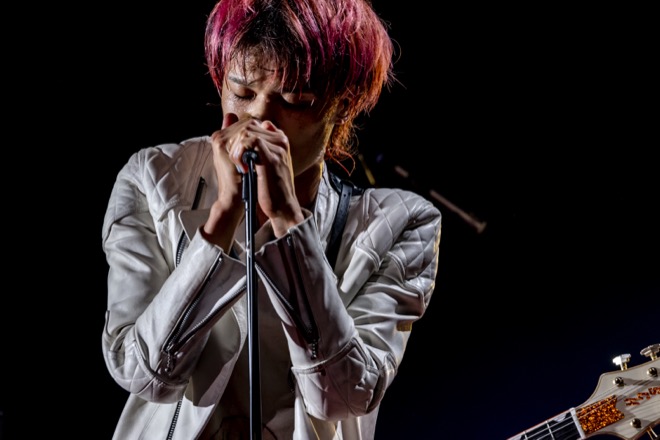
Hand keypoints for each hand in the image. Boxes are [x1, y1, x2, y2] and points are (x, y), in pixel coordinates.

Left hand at [218, 113, 303, 236]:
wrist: (283, 206)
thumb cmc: (272, 188)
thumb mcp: (265, 163)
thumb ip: (259, 148)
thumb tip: (245, 135)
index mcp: (279, 140)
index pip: (254, 123)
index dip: (239, 135)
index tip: (235, 153)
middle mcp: (280, 140)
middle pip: (249, 124)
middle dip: (235, 140)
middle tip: (234, 159)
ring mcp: (278, 148)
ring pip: (247, 131)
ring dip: (236, 146)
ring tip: (237, 163)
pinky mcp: (272, 158)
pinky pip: (250, 140)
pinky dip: (240, 151)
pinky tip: (241, 166)